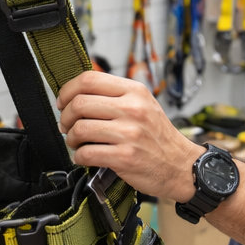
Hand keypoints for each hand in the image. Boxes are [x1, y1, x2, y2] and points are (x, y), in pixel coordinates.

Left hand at [57, 71, 202, 200]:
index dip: (68, 90)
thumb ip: (115, 96)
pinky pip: (86, 153)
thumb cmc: (157, 135)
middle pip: (80, 103)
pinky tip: (84, 156)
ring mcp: (129, 134)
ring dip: (71, 138)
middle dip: (66, 117)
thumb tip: (77, 94)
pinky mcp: (125, 157)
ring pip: (80, 129)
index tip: (63, 102)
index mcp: (134, 91)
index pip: (89, 79)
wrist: (180, 165)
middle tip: (67, 125)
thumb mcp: (143, 104)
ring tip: (76, 142)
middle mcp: (132, 109)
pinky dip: (78, 156)